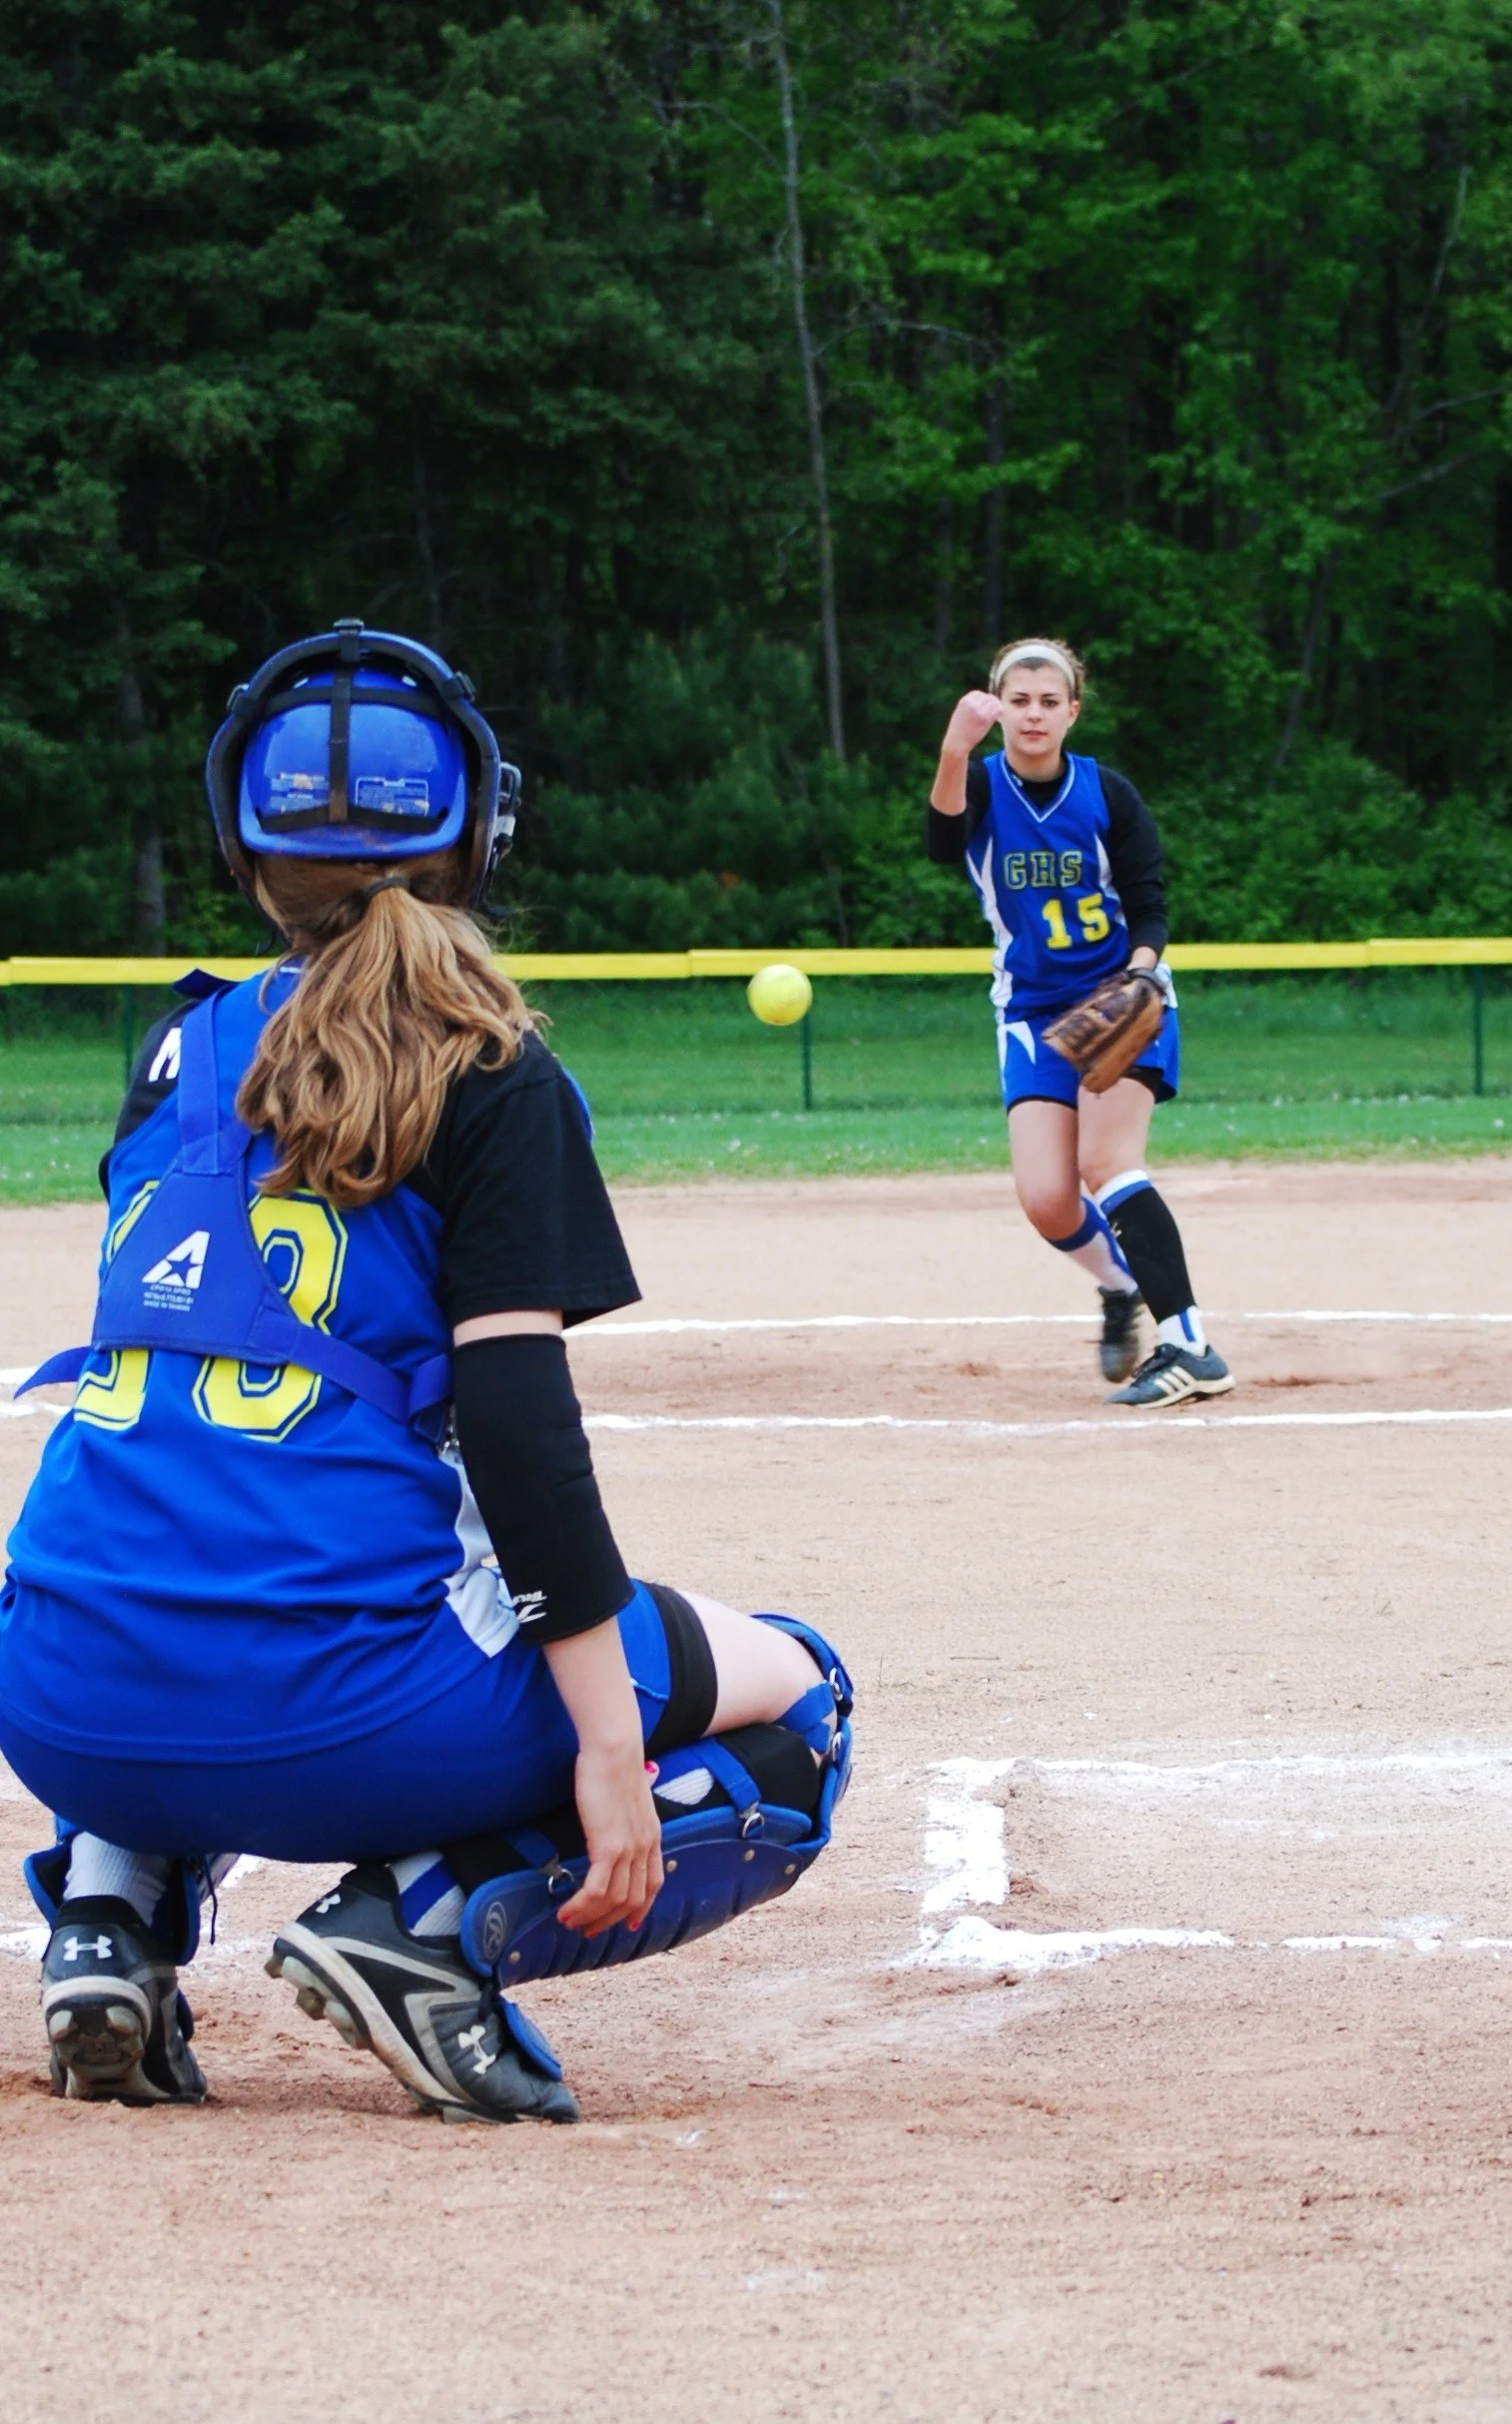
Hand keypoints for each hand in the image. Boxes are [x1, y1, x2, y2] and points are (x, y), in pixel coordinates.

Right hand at [556, 1740, 664, 1936]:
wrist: (615, 1748)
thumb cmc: (615, 1763)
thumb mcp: (629, 1793)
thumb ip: (627, 1810)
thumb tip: (621, 1808)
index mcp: (651, 1835)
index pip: (653, 1883)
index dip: (642, 1908)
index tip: (628, 1924)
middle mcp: (645, 1847)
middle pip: (634, 1899)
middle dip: (611, 1921)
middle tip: (588, 1931)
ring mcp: (629, 1849)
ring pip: (614, 1901)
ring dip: (590, 1917)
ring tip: (569, 1922)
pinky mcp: (608, 1846)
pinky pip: (596, 1889)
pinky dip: (581, 1905)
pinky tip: (565, 1910)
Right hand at [941, 689, 1006, 755]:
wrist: (956, 744)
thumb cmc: (958, 731)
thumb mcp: (960, 713)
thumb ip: (969, 706)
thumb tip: (982, 701)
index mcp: (964, 701)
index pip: (978, 693)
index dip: (983, 699)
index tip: (984, 706)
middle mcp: (972, 704)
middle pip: (988, 697)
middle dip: (991, 703)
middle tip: (992, 711)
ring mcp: (979, 711)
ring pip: (995, 702)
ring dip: (996, 707)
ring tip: (994, 714)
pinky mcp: (986, 719)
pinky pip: (998, 710)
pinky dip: (1000, 712)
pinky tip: (997, 718)